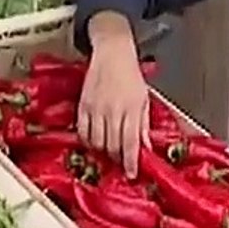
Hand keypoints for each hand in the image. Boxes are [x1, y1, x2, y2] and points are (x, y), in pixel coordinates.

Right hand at [77, 13, 148, 178]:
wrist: (112, 53)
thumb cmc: (131, 75)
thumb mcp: (144, 99)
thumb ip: (143, 124)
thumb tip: (146, 147)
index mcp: (132, 108)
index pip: (131, 142)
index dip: (131, 162)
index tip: (132, 174)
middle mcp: (114, 109)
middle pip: (113, 145)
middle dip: (117, 158)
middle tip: (121, 163)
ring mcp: (97, 108)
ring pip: (97, 141)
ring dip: (103, 151)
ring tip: (108, 152)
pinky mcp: (83, 105)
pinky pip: (83, 131)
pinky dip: (88, 141)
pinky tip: (94, 141)